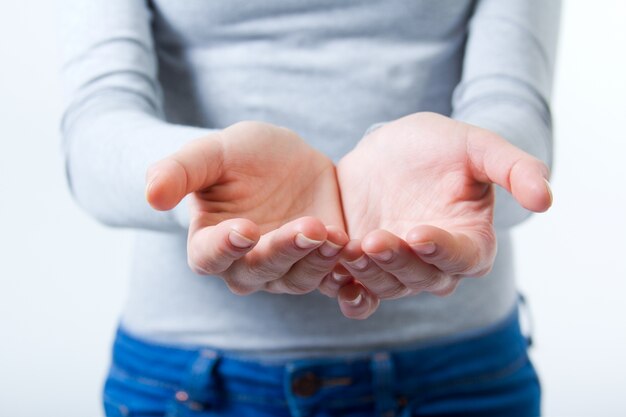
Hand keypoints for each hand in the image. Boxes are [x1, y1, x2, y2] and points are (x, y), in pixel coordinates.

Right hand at [146, 121, 347, 294]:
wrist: (285, 160)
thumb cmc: (240, 156)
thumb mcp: (212, 152)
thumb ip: (179, 171)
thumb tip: (149, 196)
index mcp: (212, 243)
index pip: (210, 256)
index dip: (225, 247)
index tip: (243, 228)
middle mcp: (247, 266)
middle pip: (259, 271)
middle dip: (282, 251)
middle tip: (306, 228)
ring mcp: (287, 270)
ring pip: (299, 277)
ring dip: (317, 260)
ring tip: (334, 234)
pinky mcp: (321, 265)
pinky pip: (333, 279)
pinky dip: (345, 274)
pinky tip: (359, 256)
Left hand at [330, 112, 551, 318]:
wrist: (387, 150)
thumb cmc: (438, 146)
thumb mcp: (476, 145)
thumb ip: (514, 167)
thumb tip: (546, 200)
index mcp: (469, 239)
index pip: (465, 258)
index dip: (444, 251)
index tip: (420, 232)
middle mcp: (436, 263)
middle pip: (423, 278)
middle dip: (399, 261)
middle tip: (376, 239)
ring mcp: (399, 268)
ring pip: (389, 286)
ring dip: (370, 274)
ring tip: (351, 249)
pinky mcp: (367, 268)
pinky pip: (361, 294)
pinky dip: (352, 297)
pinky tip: (339, 285)